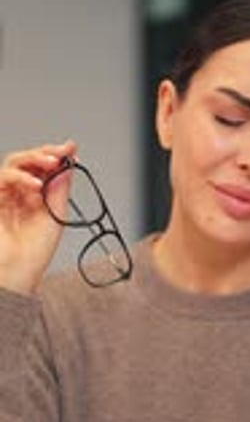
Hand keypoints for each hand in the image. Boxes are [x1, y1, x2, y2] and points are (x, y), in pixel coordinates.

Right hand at [0, 141, 76, 293]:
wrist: (18, 272)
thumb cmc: (34, 252)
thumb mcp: (55, 215)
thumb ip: (59, 188)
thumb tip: (68, 164)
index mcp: (36, 196)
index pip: (44, 168)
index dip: (56, 155)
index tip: (71, 149)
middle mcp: (19, 192)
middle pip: (27, 160)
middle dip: (46, 152)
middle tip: (61, 153)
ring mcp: (5, 194)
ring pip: (13, 162)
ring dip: (34, 159)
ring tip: (51, 164)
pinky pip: (3, 178)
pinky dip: (20, 178)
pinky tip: (36, 185)